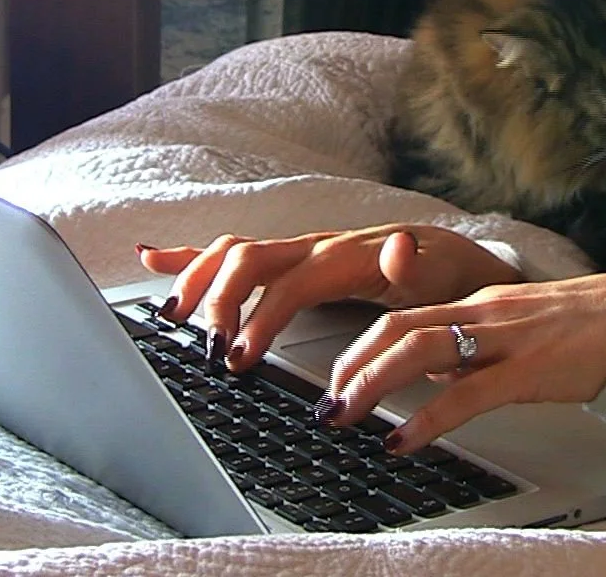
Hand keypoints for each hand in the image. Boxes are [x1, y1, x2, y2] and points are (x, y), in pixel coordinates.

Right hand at [135, 225, 520, 371]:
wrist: (452, 258)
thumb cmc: (444, 274)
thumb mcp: (441, 276)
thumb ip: (414, 265)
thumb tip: (397, 248)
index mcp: (342, 255)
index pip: (286, 283)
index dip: (258, 320)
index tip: (238, 360)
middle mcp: (312, 247)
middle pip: (246, 260)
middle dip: (217, 303)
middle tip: (208, 351)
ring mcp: (296, 251)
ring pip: (230, 254)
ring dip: (195, 280)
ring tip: (171, 315)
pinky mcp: (288, 260)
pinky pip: (231, 253)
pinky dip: (189, 256)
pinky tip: (152, 257)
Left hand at [321, 273, 605, 452]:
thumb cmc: (582, 326)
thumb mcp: (514, 328)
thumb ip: (471, 347)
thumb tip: (433, 377)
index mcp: (476, 304)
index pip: (400, 315)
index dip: (359, 347)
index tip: (334, 380)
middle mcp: (481, 314)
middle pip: (396, 327)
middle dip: (351, 366)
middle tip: (325, 406)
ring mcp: (504, 339)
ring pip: (420, 349)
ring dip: (372, 384)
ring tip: (346, 417)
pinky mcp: (529, 370)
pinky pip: (467, 394)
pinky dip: (427, 418)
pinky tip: (404, 440)